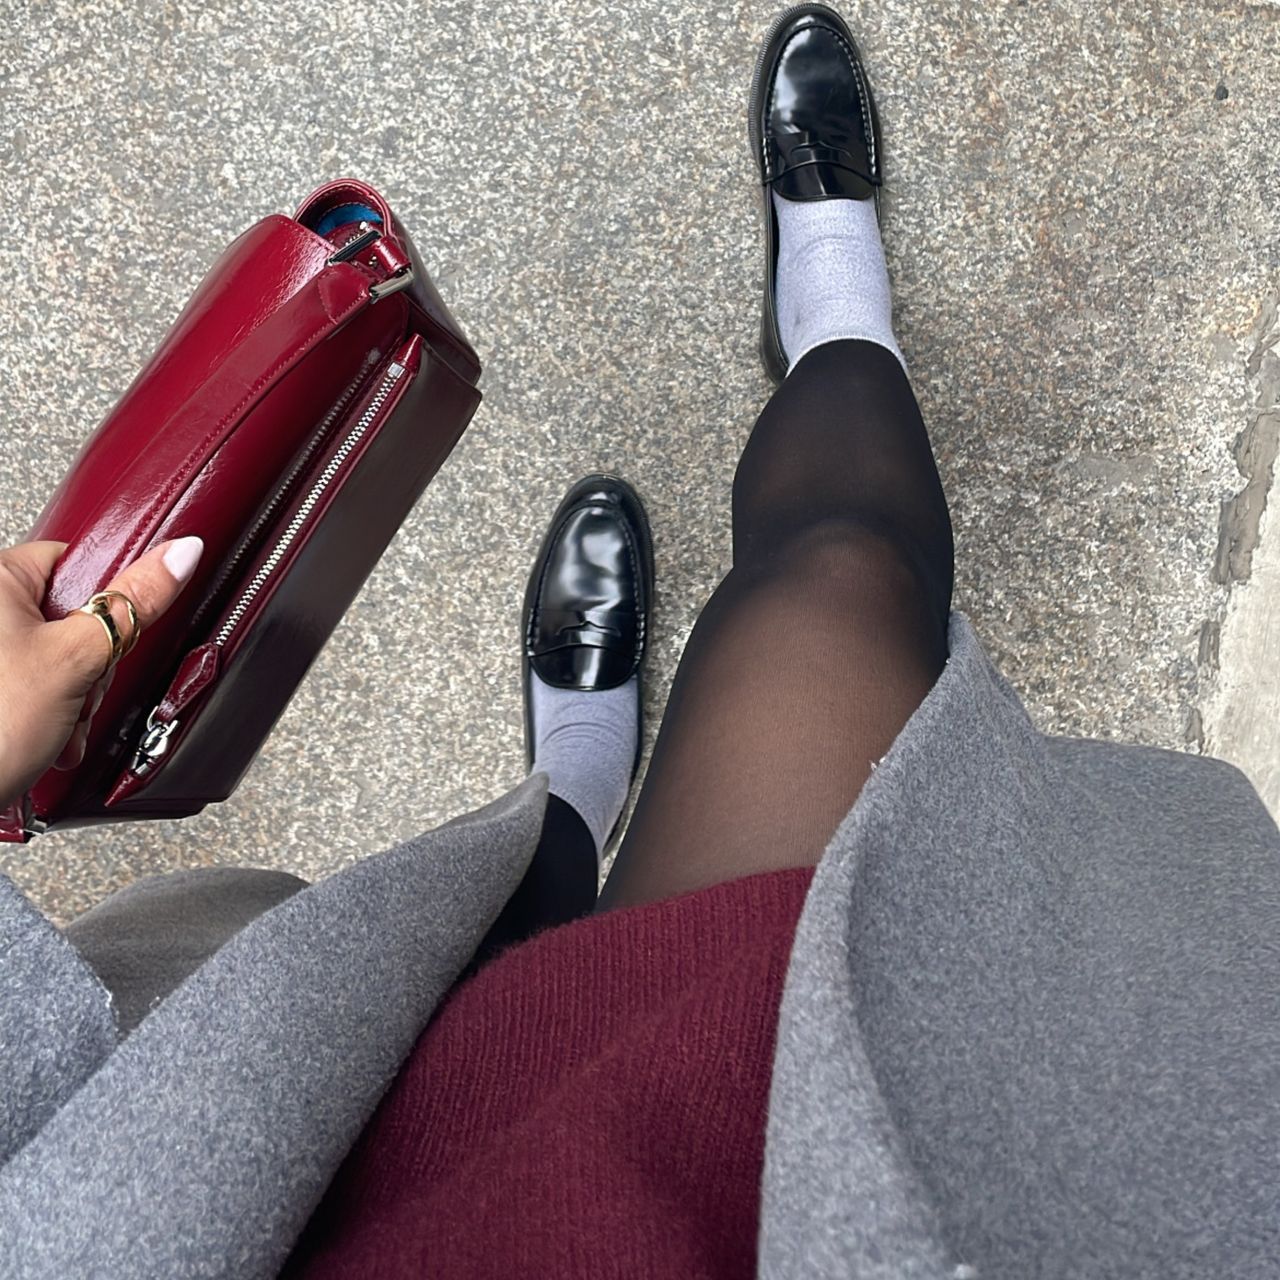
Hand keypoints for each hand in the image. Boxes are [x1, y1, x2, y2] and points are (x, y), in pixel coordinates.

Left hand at [0, 537, 202, 807]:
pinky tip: (52, 735)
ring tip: (63, 721)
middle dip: (93, 664)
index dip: (107, 598)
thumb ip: (134, 602)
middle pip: (75, 616)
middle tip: (82, 688)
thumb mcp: (76, 657)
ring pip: (63, 657)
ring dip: (78, 697)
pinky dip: (55, 714)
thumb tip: (178, 555)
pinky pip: (41, 686)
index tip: (115, 630)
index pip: (74, 561)